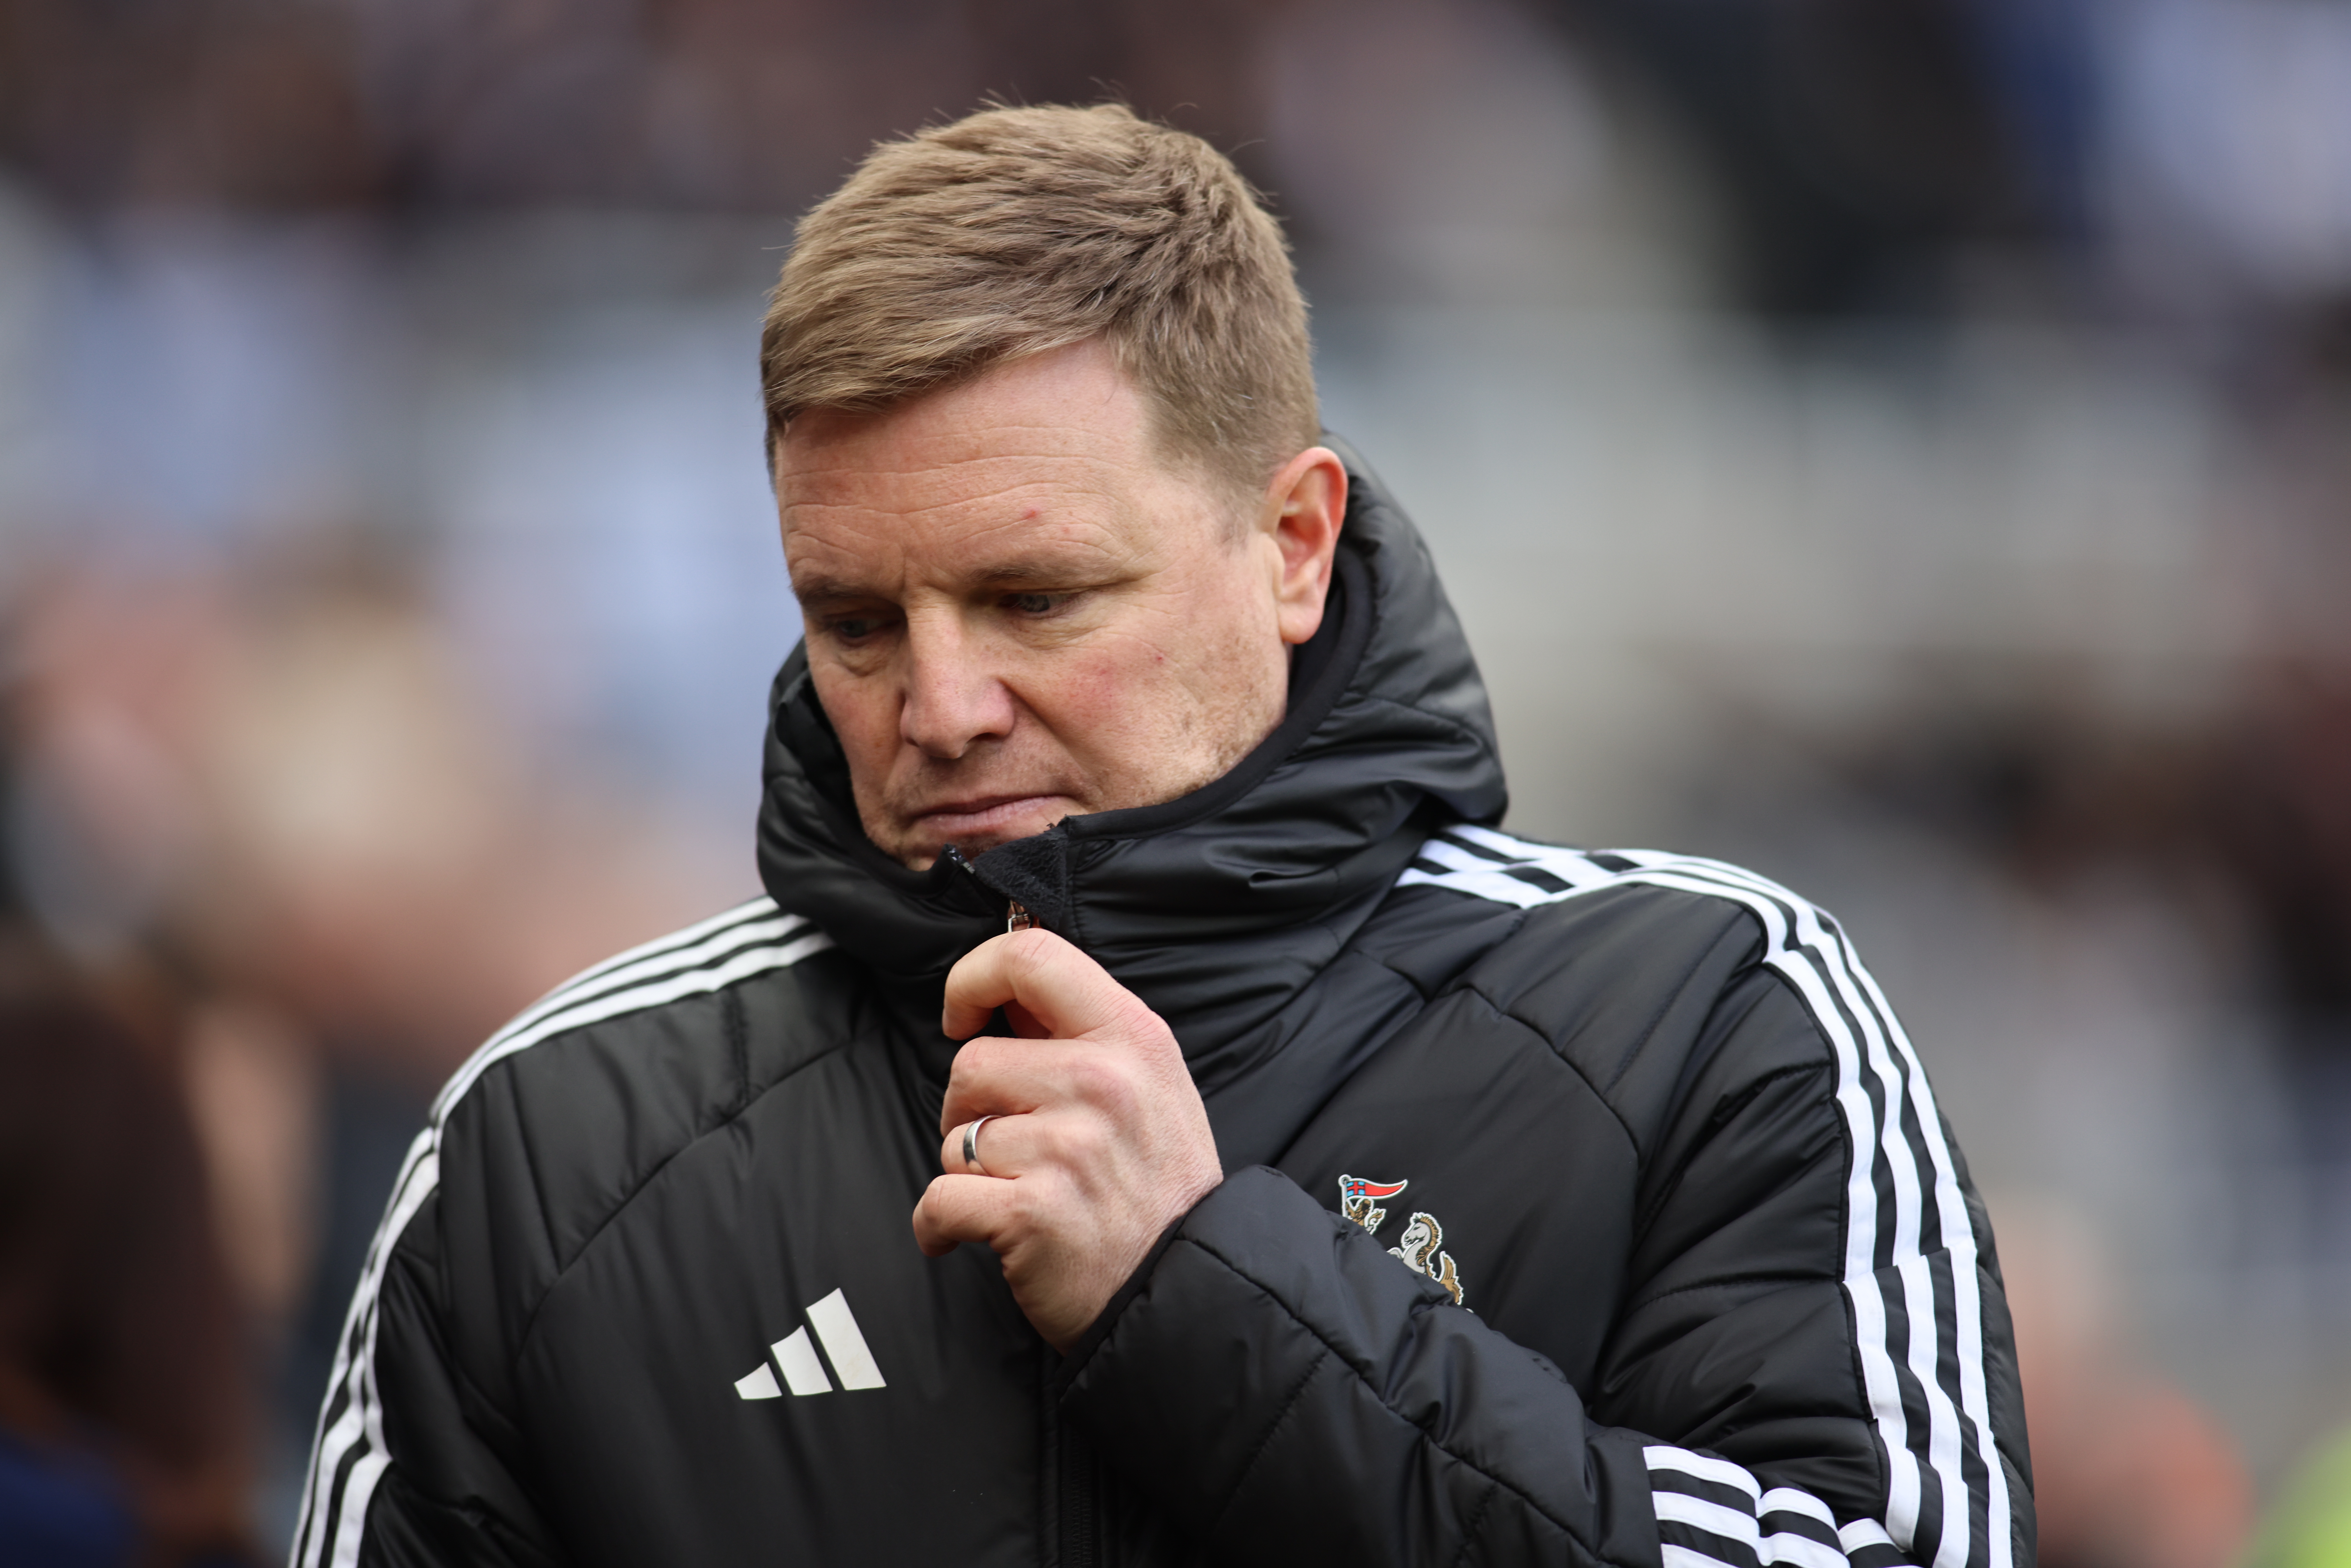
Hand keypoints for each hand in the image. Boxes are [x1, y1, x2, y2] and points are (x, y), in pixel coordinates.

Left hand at [911, 929, 1221, 1350]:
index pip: (1033, 956)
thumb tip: (1003, 994)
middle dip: (971, 1108)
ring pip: (955, 1135)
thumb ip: (1083, 1035)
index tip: (959, 1015)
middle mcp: (1102, 1082)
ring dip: (968, 1170)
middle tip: (1011, 1148)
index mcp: (1132, 1037)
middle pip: (973, 1062)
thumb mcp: (1150, 1085)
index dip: (975, 977)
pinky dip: (939, 1225)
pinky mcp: (1032, 1212)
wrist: (1187, 1292)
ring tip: (1018, 1194)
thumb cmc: (1157, 1187)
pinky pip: (940, 1199)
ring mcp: (1067, 1148)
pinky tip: (971, 1235)